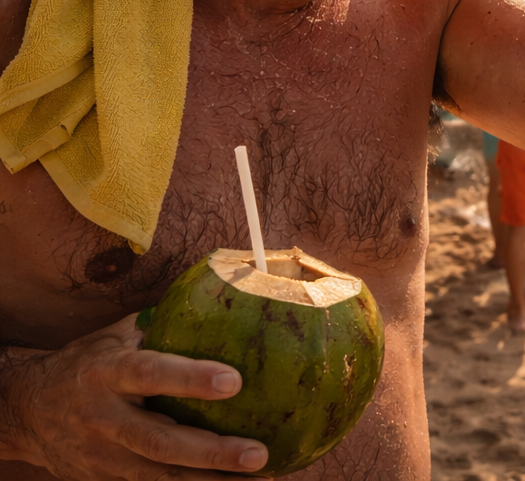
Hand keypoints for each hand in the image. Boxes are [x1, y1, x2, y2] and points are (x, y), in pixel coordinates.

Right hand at [5, 314, 265, 478]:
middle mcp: (103, 419)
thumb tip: (218, 301)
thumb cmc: (84, 364)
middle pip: (160, 441)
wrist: (24, 411)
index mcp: (106, 374)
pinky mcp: (107, 478)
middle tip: (257, 453)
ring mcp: (104, 456)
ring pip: (160, 474)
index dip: (191, 378)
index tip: (235, 381)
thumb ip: (159, 326)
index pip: (150, 373)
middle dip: (211, 451)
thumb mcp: (113, 339)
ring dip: (211, 479)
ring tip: (261, 477)